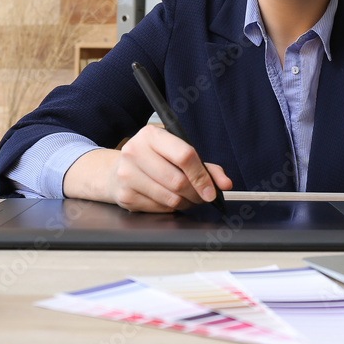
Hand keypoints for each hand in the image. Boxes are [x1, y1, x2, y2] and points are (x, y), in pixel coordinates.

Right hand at [102, 125, 232, 211]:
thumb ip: (206, 166)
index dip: (202, 176)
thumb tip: (225, 183)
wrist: (119, 170)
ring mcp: (127, 174)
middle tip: (203, 196)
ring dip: (186, 203)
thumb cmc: (154, 160)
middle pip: (178, 181)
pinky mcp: (125, 195)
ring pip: (170, 198)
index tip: (212, 190)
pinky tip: (171, 200)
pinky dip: (171, 208)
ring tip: (189, 199)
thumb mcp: (177, 152)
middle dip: (196, 194)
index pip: (184, 155)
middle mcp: (135, 151)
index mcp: (151, 135)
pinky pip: (160, 208)